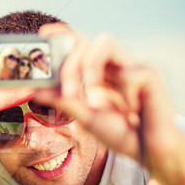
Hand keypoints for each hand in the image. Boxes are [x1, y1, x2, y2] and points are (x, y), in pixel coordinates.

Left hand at [38, 23, 179, 167]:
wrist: (146, 151)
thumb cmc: (118, 132)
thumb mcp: (84, 116)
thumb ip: (62, 100)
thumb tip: (35, 89)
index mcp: (97, 72)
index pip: (79, 43)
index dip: (63, 33)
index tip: (44, 32)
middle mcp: (112, 64)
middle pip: (86, 42)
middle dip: (70, 66)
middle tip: (69, 94)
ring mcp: (130, 65)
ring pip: (105, 43)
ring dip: (93, 69)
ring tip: (95, 100)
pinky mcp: (149, 73)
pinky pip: (129, 73)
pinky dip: (125, 96)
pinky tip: (133, 111)